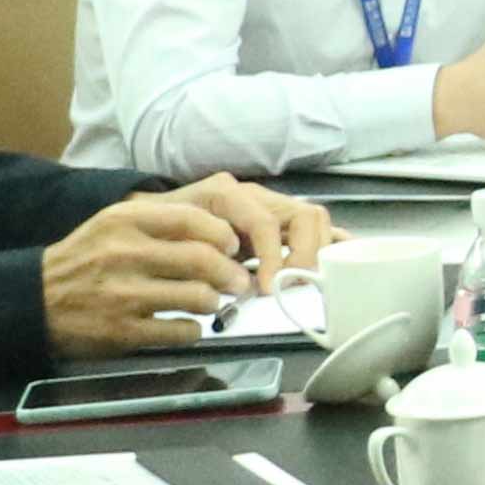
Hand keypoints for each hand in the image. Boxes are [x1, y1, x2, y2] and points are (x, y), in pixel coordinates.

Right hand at [38, 191, 258, 354]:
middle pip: (203, 260)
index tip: (232, 246)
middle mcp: (124, 254)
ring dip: (213, 302)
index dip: (222, 235)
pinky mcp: (123, 331)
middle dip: (231, 274)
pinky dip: (193, 330)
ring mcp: (123, 295)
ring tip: (209, 301)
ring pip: (199, 297)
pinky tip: (186, 325)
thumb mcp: (114, 225)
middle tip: (238, 281)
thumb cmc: (86, 259)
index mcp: (125, 220)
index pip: (191, 219)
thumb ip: (163, 223)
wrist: (35, 299)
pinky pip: (182, 331)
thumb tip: (223, 236)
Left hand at [171, 174, 337, 282]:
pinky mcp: (279, 221)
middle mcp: (255, 195)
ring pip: (315, 219)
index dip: (274, 257)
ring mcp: (270, 206)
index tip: (269, 289)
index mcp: (227, 195)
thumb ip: (205, 259)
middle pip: (304, 215)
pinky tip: (334, 264)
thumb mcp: (172, 242)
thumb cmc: (159, 232)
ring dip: (316, 253)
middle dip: (305, 256)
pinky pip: (313, 227)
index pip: (266, 222)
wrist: (149, 220)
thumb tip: (242, 285)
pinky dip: (329, 244)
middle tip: (293, 287)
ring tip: (302, 283)